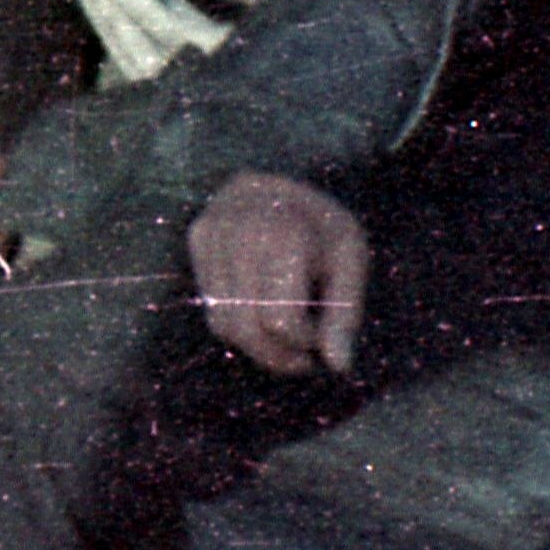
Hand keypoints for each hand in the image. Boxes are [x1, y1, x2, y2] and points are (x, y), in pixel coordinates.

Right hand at [187, 172, 369, 377]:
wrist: (288, 183)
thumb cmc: (325, 226)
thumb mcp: (351, 259)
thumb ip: (345, 313)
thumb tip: (338, 366)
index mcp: (285, 231)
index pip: (280, 318)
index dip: (303, 340)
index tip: (323, 337)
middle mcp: (240, 227)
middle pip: (248, 327)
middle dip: (279, 354)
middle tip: (304, 358)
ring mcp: (212, 232)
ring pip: (226, 325)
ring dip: (259, 347)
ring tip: (288, 339)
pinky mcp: (197, 239)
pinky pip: (213, 311)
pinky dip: (239, 326)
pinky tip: (264, 315)